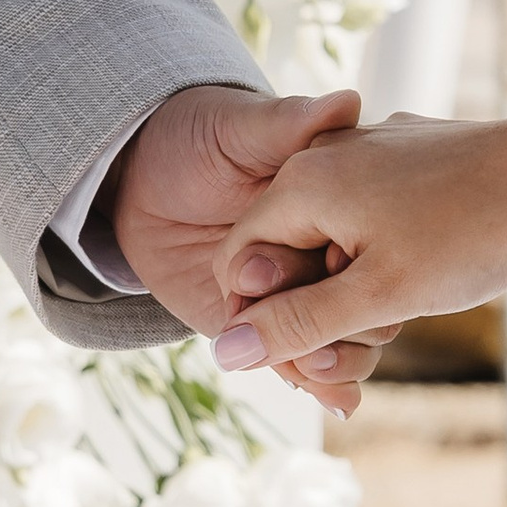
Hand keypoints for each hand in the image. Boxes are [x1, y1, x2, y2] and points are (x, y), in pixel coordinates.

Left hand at [102, 83, 400, 416]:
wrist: (139, 177)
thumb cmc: (196, 137)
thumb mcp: (240, 127)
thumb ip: (288, 122)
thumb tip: (346, 102)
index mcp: (334, 201)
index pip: (367, 237)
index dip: (356, 258)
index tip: (336, 266)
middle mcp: (324, 249)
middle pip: (360, 294)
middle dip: (344, 320)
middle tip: (320, 334)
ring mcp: (297, 290)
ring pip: (338, 334)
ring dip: (336, 358)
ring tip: (328, 375)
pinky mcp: (263, 323)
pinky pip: (298, 358)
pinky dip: (321, 383)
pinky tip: (340, 404)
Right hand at [206, 91, 506, 379]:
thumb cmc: (475, 233)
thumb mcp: (379, 295)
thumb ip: (298, 324)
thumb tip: (227, 353)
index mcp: (301, 183)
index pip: (238, 264)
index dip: (263, 324)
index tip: (312, 362)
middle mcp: (324, 158)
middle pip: (283, 257)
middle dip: (316, 314)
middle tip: (372, 349)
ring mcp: (367, 156)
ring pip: (329, 245)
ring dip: (353, 296)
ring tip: (403, 317)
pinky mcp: (404, 162)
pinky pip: (366, 223)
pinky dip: (381, 264)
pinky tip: (425, 282)